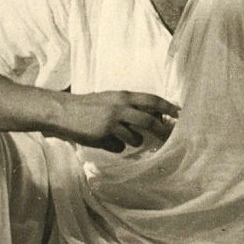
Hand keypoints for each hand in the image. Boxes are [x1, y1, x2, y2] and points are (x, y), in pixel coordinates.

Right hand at [54, 91, 178, 152]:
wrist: (62, 112)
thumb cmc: (89, 106)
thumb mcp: (112, 99)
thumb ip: (130, 106)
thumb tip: (154, 117)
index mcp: (124, 96)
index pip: (152, 100)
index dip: (168, 107)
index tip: (180, 113)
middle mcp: (120, 107)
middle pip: (149, 122)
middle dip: (161, 131)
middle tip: (167, 137)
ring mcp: (111, 122)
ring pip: (135, 139)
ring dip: (132, 141)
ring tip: (118, 136)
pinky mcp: (103, 136)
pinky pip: (119, 148)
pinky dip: (115, 147)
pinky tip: (104, 140)